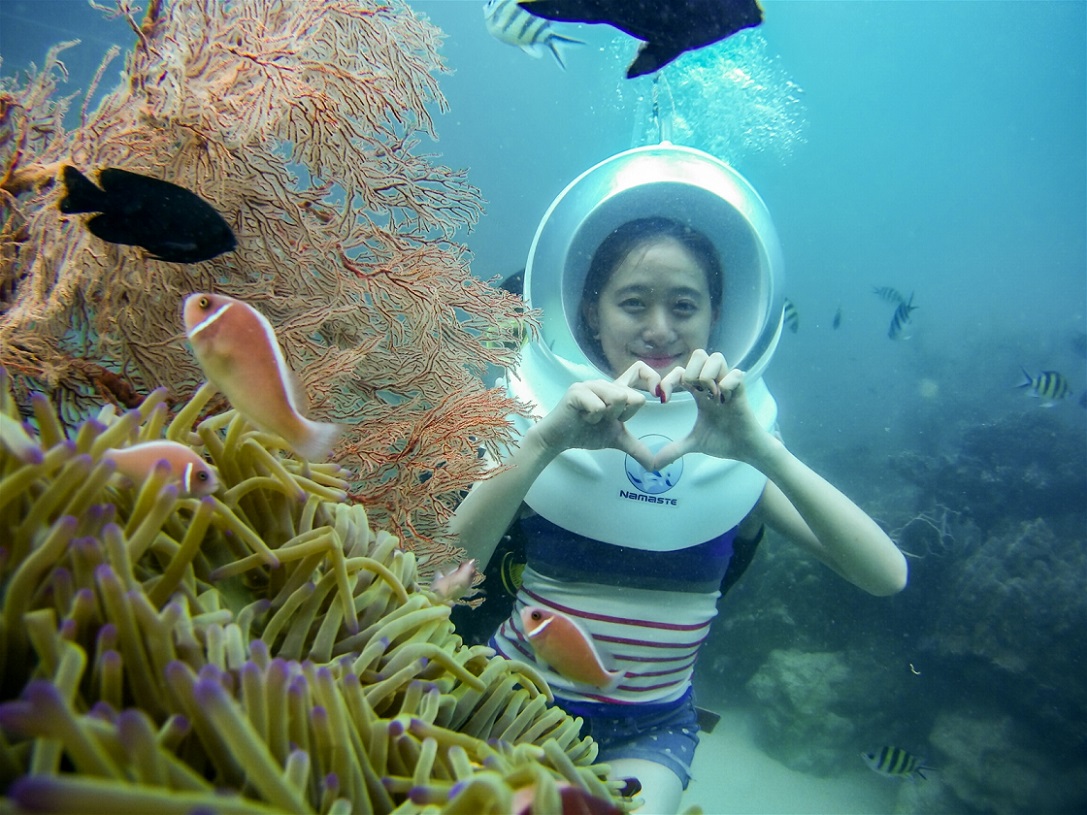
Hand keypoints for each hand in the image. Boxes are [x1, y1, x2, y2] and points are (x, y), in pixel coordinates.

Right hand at [530, 362, 658, 469]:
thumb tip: (655, 466)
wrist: (558, 440)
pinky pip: (600, 407)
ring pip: (620, 398)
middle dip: (623, 416)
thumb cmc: (585, 434)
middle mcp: (605, 383)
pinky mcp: (577, 391)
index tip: (658, 398)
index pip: (640, 370)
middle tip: (604, 420)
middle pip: (635, 397)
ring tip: (592, 418)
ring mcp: (591, 385)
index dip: (653, 380)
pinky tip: (582, 418)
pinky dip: (593, 419)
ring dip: (608, 417)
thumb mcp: (617, 440)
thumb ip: (637, 448)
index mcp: (616, 389)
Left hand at [652, 350, 774, 469]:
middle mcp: (713, 384)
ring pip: (716, 358)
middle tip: (691, 392)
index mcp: (699, 392)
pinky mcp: (742, 392)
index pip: (680, 371)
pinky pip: (735, 374)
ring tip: (709, 395)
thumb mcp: (693, 444)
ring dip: (708, 375)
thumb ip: (674, 449)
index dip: (668, 381)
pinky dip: (727, 383)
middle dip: (690, 371)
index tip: (664, 400)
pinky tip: (723, 400)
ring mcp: (728, 385)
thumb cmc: (723, 441)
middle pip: (699, 354)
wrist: (745, 450)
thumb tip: (654, 465)